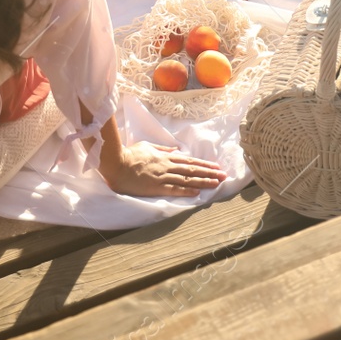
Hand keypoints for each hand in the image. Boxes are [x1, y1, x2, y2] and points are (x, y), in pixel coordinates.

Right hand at [100, 140, 227, 197]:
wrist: (116, 163)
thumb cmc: (129, 154)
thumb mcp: (147, 146)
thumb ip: (162, 149)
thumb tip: (175, 150)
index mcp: (165, 156)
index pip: (189, 160)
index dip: (204, 164)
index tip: (216, 166)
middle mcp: (167, 166)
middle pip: (192, 169)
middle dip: (209, 172)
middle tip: (224, 175)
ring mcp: (162, 176)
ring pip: (187, 178)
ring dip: (203, 181)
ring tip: (217, 183)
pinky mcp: (156, 187)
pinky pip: (174, 189)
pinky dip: (187, 190)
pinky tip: (198, 192)